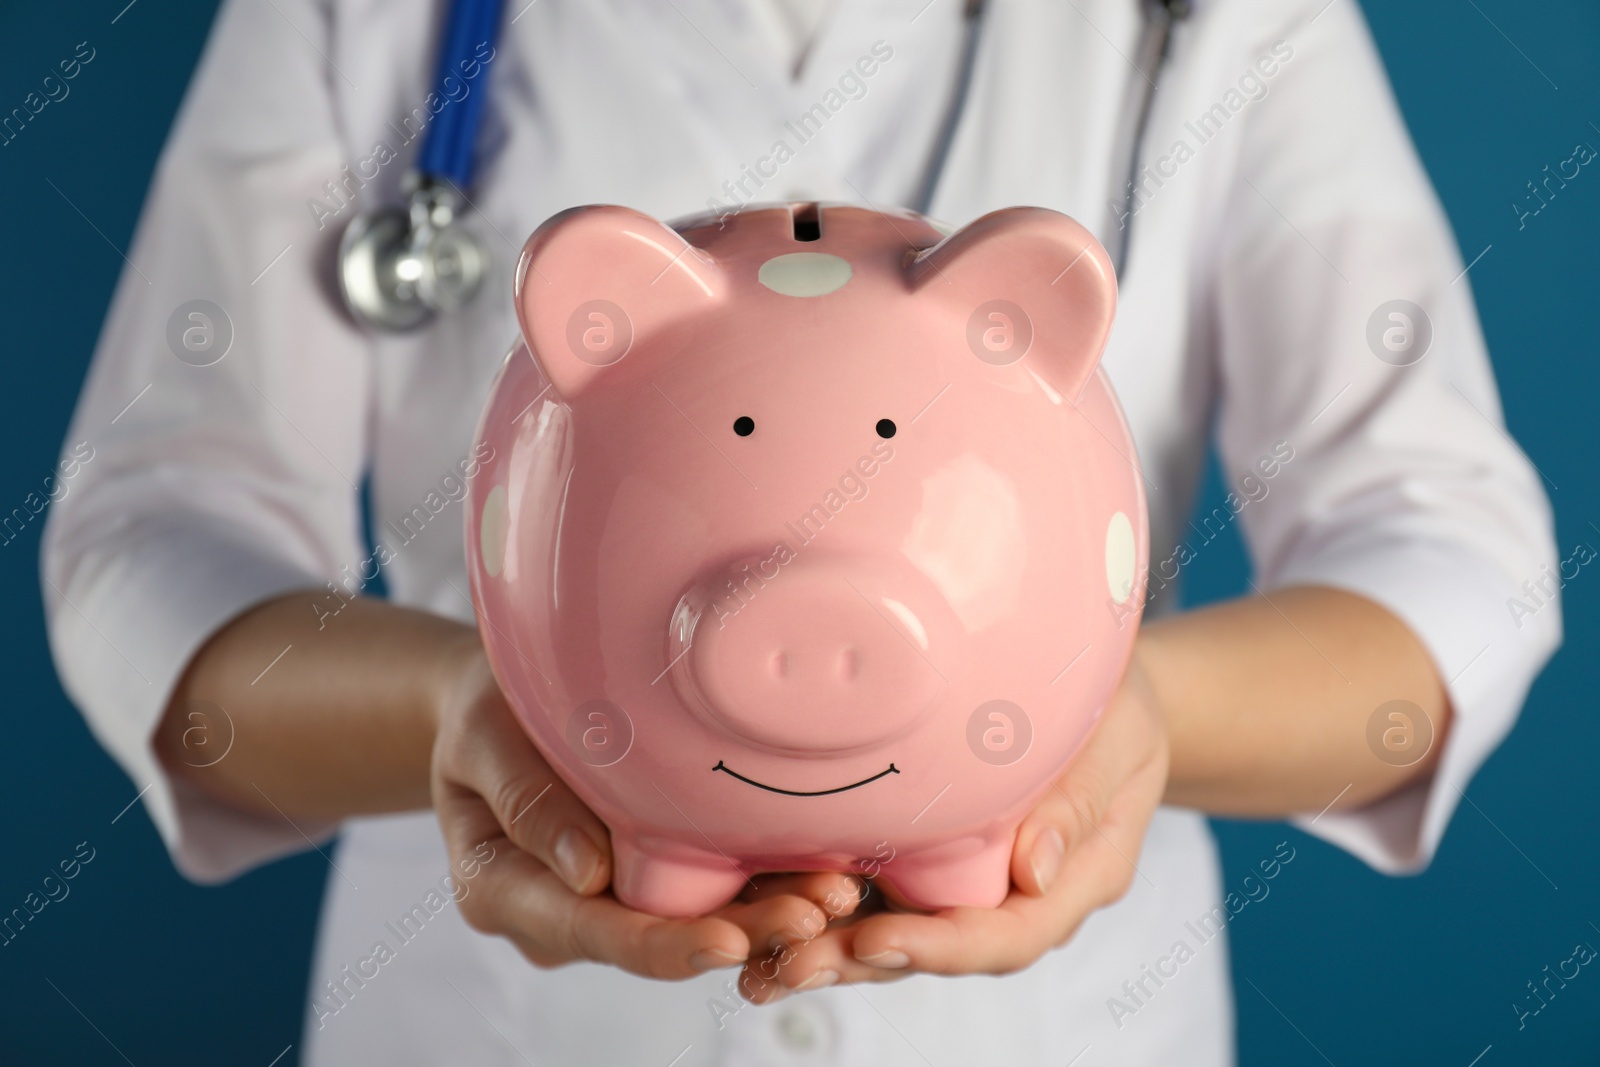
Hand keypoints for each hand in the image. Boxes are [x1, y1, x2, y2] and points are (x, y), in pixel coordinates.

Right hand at [430, 643, 859, 980]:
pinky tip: (824, 868)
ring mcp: (611, 897)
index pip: (590, 932)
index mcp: (503, 892)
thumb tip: (588, 873)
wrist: (494, 701)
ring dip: (769, 913)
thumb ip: (525, 798)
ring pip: (696, 919)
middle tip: (816, 915)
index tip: (726, 940)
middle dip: (742, 933)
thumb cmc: (481, 709)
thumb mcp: (482, 734)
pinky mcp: (652, 872)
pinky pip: (710, 887)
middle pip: (657, 939)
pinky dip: (766, 881)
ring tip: (839, 894)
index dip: (661, 944)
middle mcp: (563, 910)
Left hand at [736, 645, 1169, 997]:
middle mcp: (1010, 895)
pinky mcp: (922, 854)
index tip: (878, 941)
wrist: (1106, 695)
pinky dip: (817, 906)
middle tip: (788, 969)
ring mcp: (964, 880)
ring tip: (757, 965)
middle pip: (935, 949)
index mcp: (1070, 881)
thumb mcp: (1117, 741)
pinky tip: (756, 915)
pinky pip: (871, 890)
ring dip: (826, 950)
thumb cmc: (1117, 712)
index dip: (940, 946)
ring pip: (893, 930)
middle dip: (860, 964)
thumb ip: (1080, 800)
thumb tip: (1036, 870)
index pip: (1006, 934)